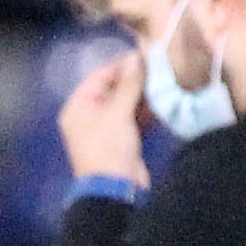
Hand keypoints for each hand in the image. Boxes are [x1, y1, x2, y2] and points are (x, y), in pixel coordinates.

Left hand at [59, 47, 151, 187]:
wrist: (116, 190)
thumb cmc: (109, 149)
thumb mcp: (117, 114)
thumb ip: (129, 85)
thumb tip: (137, 57)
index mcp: (78, 106)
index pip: (101, 76)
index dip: (123, 65)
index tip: (146, 55)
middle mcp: (90, 114)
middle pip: (115, 88)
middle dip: (137, 79)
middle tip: (161, 66)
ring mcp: (107, 127)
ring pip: (128, 102)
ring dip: (145, 93)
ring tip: (166, 80)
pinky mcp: (123, 138)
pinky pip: (135, 116)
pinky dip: (148, 109)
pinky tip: (165, 100)